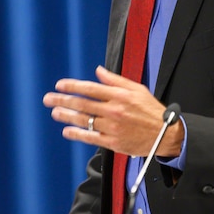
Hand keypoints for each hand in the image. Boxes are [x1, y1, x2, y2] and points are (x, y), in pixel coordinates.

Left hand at [42, 66, 182, 156]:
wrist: (165, 134)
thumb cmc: (151, 110)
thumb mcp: (137, 89)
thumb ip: (115, 80)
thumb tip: (98, 71)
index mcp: (120, 95)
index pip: (90, 89)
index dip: (72, 86)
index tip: (59, 85)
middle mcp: (114, 110)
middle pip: (83, 104)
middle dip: (63, 100)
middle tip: (48, 98)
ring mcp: (112, 127)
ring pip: (84, 120)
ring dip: (66, 116)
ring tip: (55, 112)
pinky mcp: (113, 142)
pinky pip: (90, 137)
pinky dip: (77, 134)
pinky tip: (67, 130)